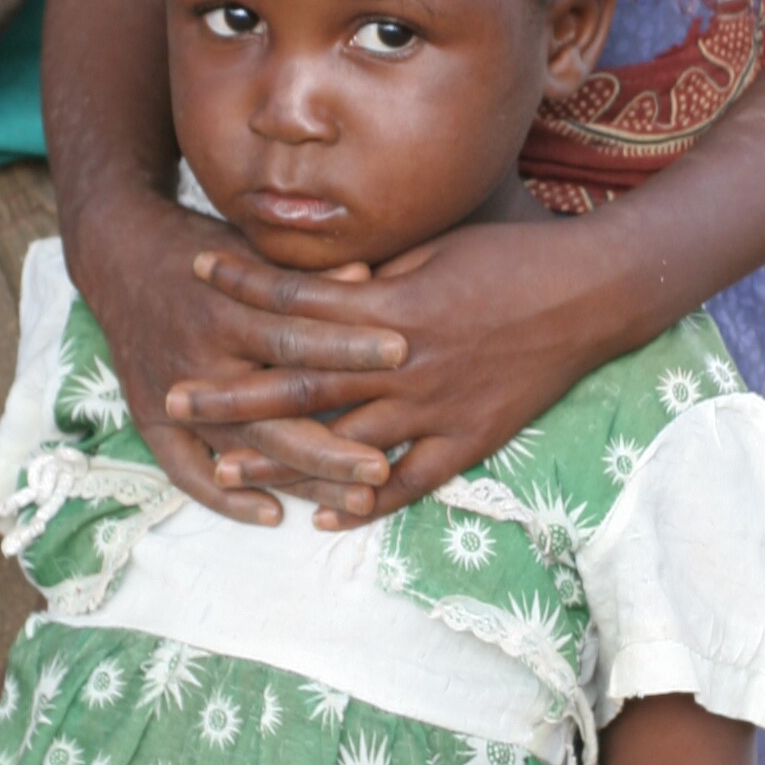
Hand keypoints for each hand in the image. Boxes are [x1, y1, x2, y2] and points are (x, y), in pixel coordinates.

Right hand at [87, 188, 403, 524]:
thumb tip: (367, 275)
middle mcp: (196, 359)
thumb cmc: (199, 249)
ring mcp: (169, 395)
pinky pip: (185, 471)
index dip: (345, 346)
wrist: (117, 255)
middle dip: (329, 445)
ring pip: (241, 451)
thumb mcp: (248, 249)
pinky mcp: (148, 419)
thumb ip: (302, 273)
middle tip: (382, 468)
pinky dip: (226, 497)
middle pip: (270, 412)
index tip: (400, 355)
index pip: (292, 337)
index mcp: (223, 311)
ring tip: (356, 502)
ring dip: (299, 480)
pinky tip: (274, 514)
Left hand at [174, 217, 627, 518]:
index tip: (195, 272)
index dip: (244, 285)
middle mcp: (403, 361)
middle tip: (175, 398)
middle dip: (233, 391)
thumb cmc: (511, 258)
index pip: (298, 298)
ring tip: (227, 466)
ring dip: (282, 456)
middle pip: (301, 381)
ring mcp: (435, 407)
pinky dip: (365, 501)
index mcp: (391, 305)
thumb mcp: (435, 248)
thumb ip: (377, 274)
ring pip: (342, 441)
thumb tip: (328, 283)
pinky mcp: (468, 440)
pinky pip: (409, 481)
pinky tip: (325, 516)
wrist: (589, 294)